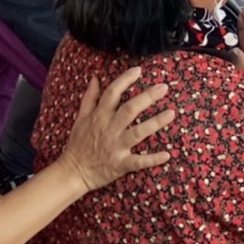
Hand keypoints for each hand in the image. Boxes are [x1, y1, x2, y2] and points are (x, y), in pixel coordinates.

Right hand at [57, 68, 173, 191]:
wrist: (72, 172)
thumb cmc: (77, 144)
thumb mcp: (80, 118)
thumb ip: (89, 97)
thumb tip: (95, 78)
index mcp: (99, 116)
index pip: (112, 93)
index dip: (125, 80)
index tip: (139, 70)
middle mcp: (109, 129)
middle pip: (130, 110)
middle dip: (147, 97)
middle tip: (164, 87)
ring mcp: (116, 147)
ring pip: (138, 132)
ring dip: (155, 123)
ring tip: (171, 113)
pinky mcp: (120, 164)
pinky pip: (138, 162)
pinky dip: (152, 159)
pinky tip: (167, 154)